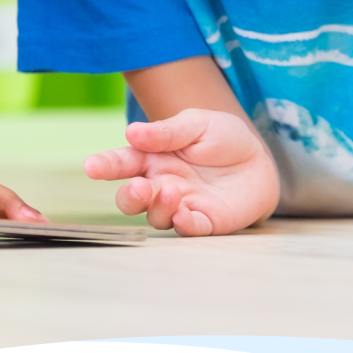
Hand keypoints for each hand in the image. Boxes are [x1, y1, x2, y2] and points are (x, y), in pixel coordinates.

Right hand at [83, 108, 279, 235]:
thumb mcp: (198, 124)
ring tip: (171, 191)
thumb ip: (167, 131)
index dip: (105, 165)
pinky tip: (183, 212)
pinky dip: (183, 223)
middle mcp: (161, 184)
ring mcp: (181, 205)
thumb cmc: (224, 138)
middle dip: (129, 196)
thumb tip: (131, 132)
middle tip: (138, 186)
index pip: (123, 162)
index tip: (91, 166)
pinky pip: (188, 228)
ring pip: (155, 217)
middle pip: (131, 198)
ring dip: (157, 207)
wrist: (260, 160)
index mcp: (153, 157)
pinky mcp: (205, 221)